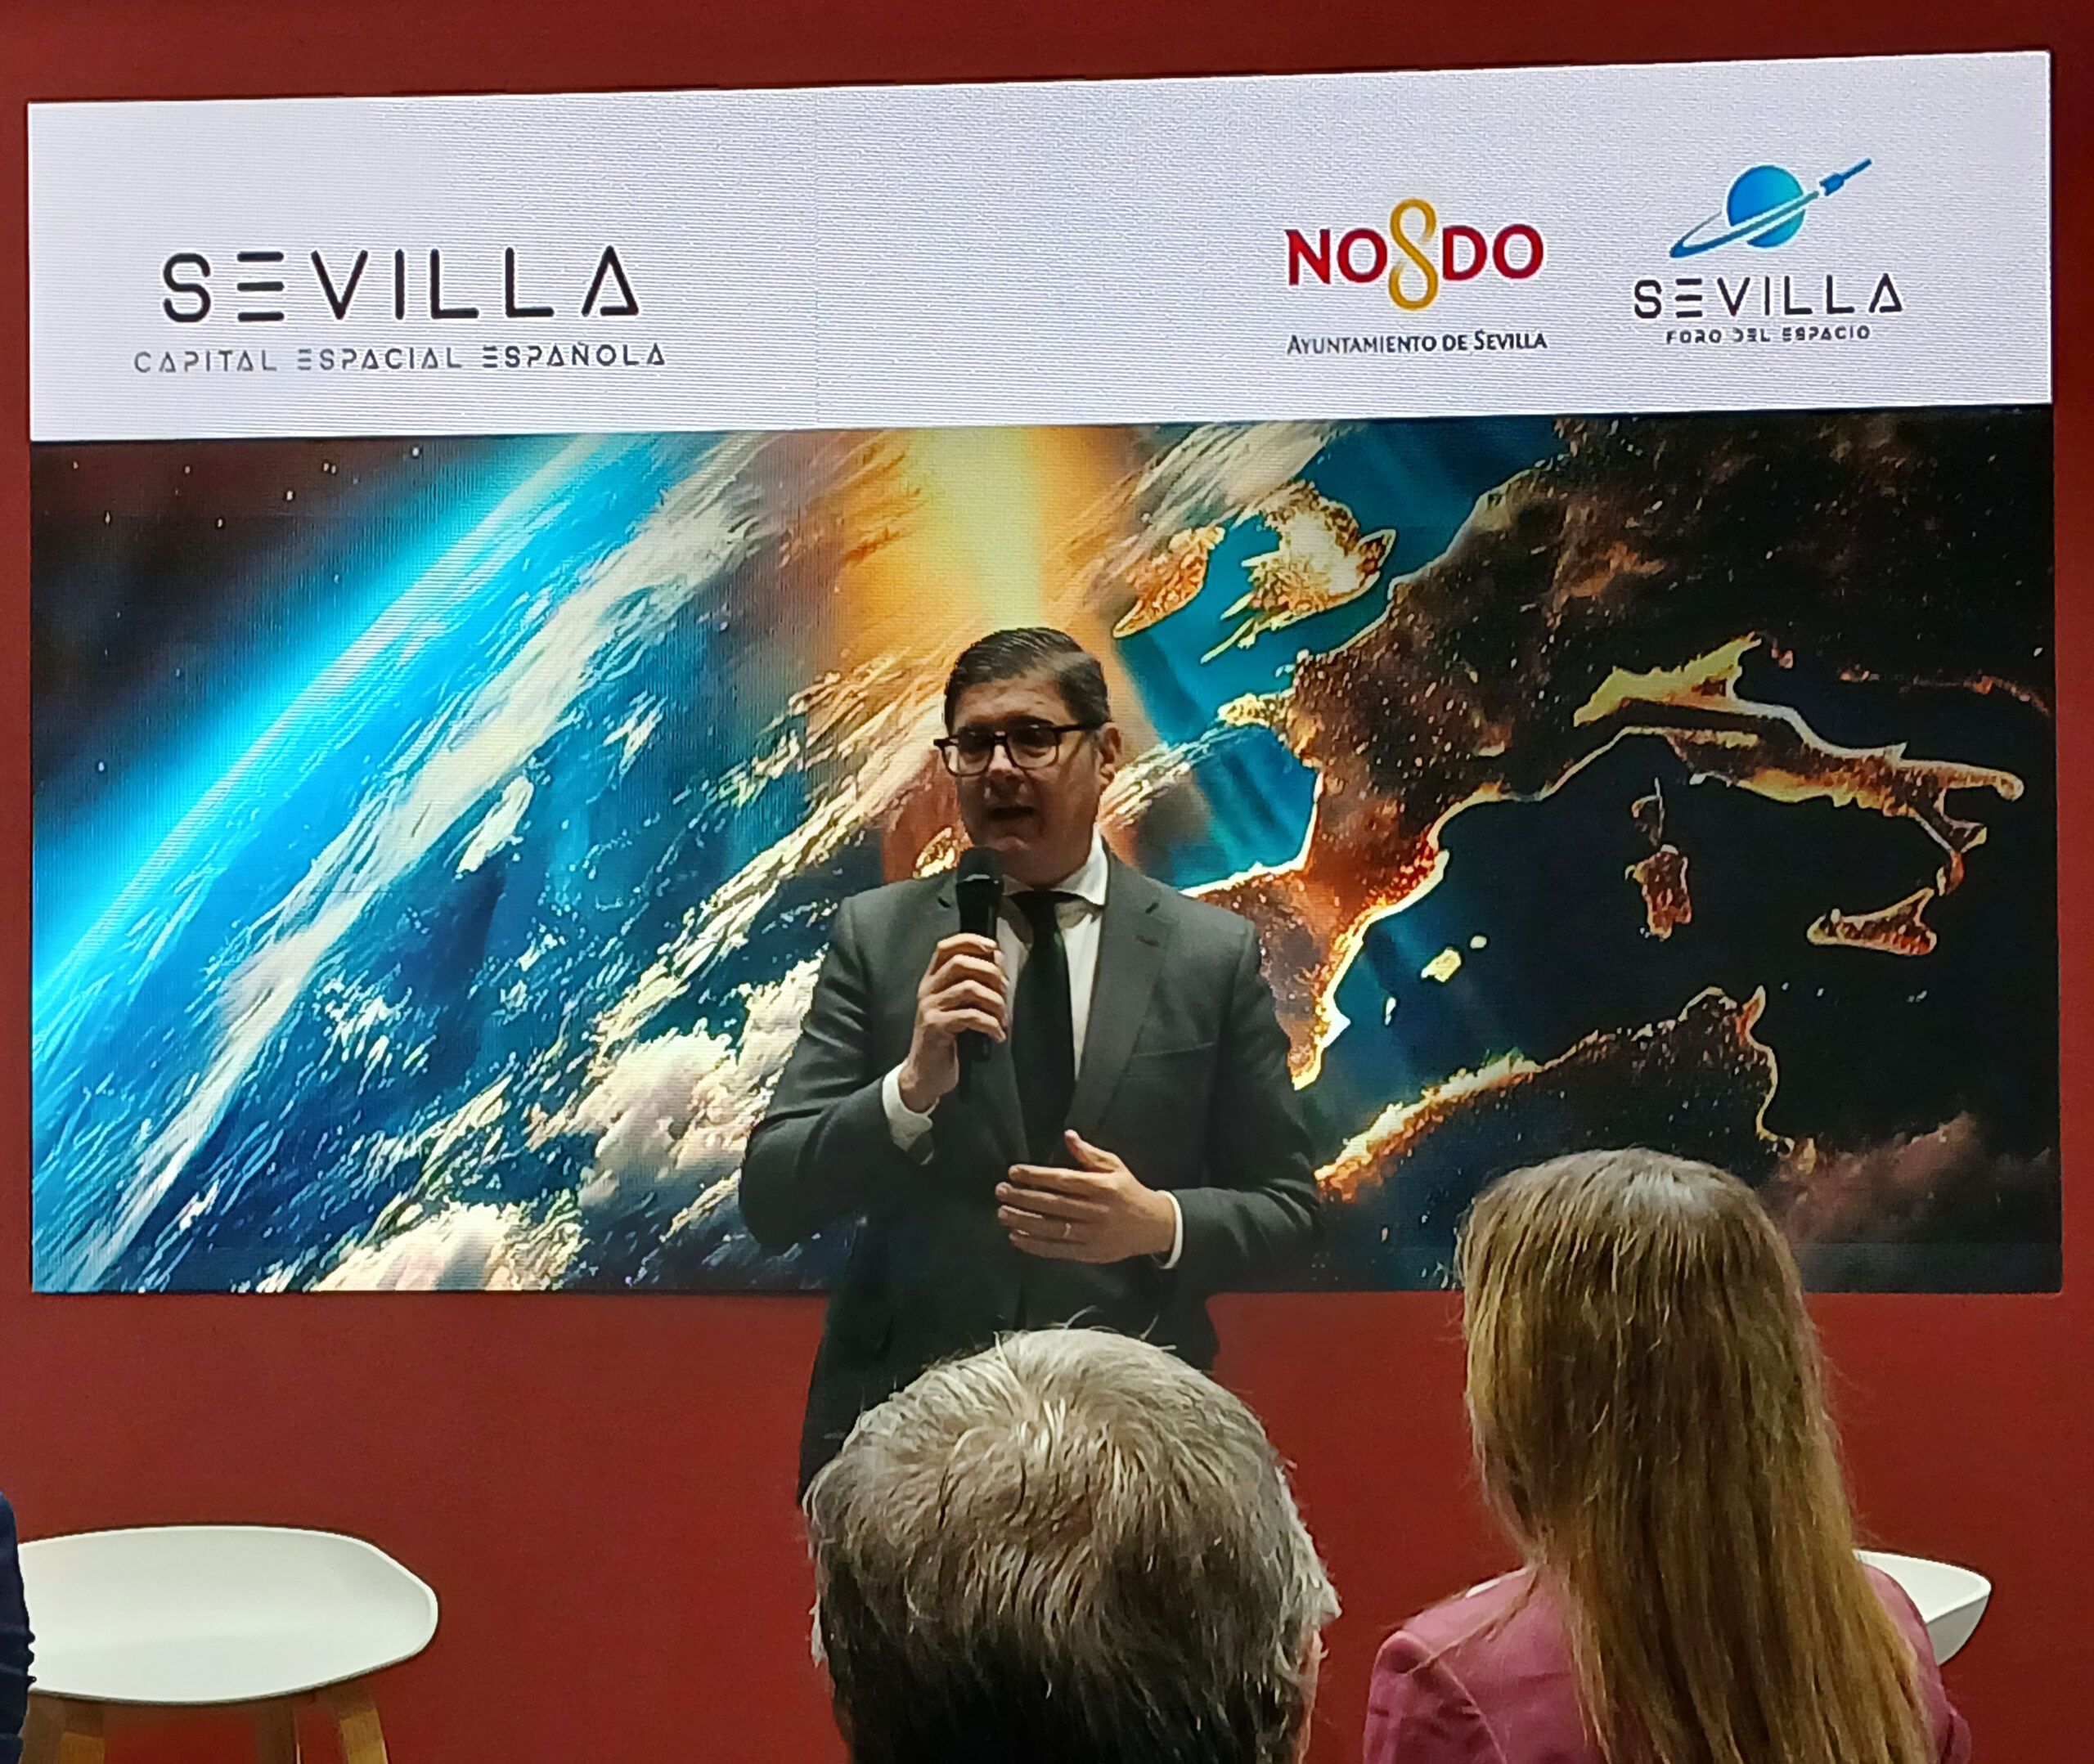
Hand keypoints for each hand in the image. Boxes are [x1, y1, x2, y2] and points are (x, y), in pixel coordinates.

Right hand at [896, 933, 1007, 1112]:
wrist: (924, 1074)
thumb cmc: (945, 1040)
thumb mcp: (956, 1008)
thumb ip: (970, 986)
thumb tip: (997, 965)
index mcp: (932, 981)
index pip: (946, 948)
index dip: (970, 941)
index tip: (993, 948)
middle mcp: (928, 990)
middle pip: (960, 963)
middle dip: (990, 973)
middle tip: (1004, 991)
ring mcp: (929, 1008)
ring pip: (969, 988)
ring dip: (994, 1002)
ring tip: (1003, 1019)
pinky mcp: (935, 1027)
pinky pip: (969, 1016)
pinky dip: (990, 1024)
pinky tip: (997, 1035)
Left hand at [997, 1130, 1176, 1262]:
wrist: (1155, 1226)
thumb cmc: (1130, 1192)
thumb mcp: (1116, 1167)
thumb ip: (1090, 1154)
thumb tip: (1068, 1136)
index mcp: (1102, 1187)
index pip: (1064, 1180)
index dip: (1037, 1176)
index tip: (1014, 1172)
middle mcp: (1096, 1211)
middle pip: (1053, 1204)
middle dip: (1023, 1198)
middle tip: (1000, 1191)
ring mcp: (1092, 1235)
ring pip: (1052, 1228)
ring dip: (1024, 1222)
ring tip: (1002, 1213)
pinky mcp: (1089, 1253)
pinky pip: (1057, 1249)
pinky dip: (1035, 1245)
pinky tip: (1017, 1237)